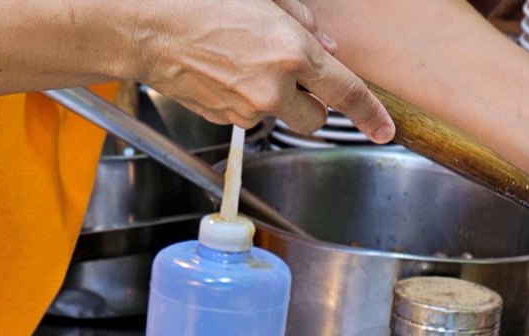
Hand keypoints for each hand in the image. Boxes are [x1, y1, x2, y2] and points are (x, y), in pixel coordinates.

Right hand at [129, 0, 392, 140]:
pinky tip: (223, 72)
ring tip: (244, 64)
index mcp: (290, 52)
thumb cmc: (198, 1)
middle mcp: (272, 88)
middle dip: (311, 102)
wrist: (144, 25)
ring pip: (279, 118)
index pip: (345, 92)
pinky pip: (247, 116)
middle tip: (293, 77)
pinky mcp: (222, 119)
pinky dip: (244, 100)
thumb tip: (322, 43)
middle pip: (314, 119)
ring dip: (274, 100)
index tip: (384, 130)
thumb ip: (299, 21)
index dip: (370, 115)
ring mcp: (246, 108)